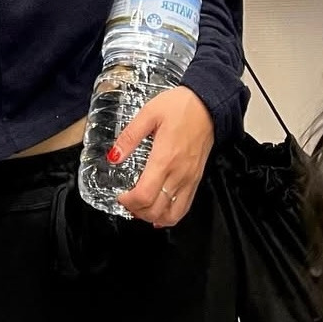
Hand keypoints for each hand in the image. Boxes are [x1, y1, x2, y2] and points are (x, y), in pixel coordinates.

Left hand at [113, 86, 214, 227]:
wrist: (209, 104)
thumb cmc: (181, 106)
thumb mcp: (149, 113)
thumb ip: (129, 137)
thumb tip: (113, 156)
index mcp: (164, 158)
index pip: (144, 195)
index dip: (128, 202)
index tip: (120, 195)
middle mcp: (178, 173)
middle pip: (156, 209)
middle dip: (137, 211)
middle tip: (127, 202)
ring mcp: (189, 179)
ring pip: (172, 214)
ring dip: (153, 217)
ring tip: (142, 209)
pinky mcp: (196, 179)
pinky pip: (185, 207)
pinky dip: (171, 215)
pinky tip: (160, 211)